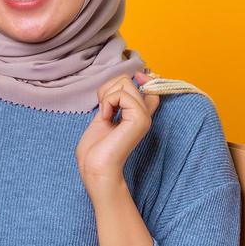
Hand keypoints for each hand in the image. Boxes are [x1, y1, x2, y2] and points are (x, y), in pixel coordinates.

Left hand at [76, 71, 159, 192]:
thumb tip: (120, 82)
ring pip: (125, 83)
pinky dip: (107, 103)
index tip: (135, 77)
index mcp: (138, 115)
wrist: (95, 169)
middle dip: (108, 89)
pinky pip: (121, 95)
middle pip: (127, 80)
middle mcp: (144, 114)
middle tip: (104, 111)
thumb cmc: (94, 149)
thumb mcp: (104, 116)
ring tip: (105, 116)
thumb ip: (114, 101)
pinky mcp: (140, 119)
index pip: (149, 86)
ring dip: (107, 97)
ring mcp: (144, 116)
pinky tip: (106, 118)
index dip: (141, 76)